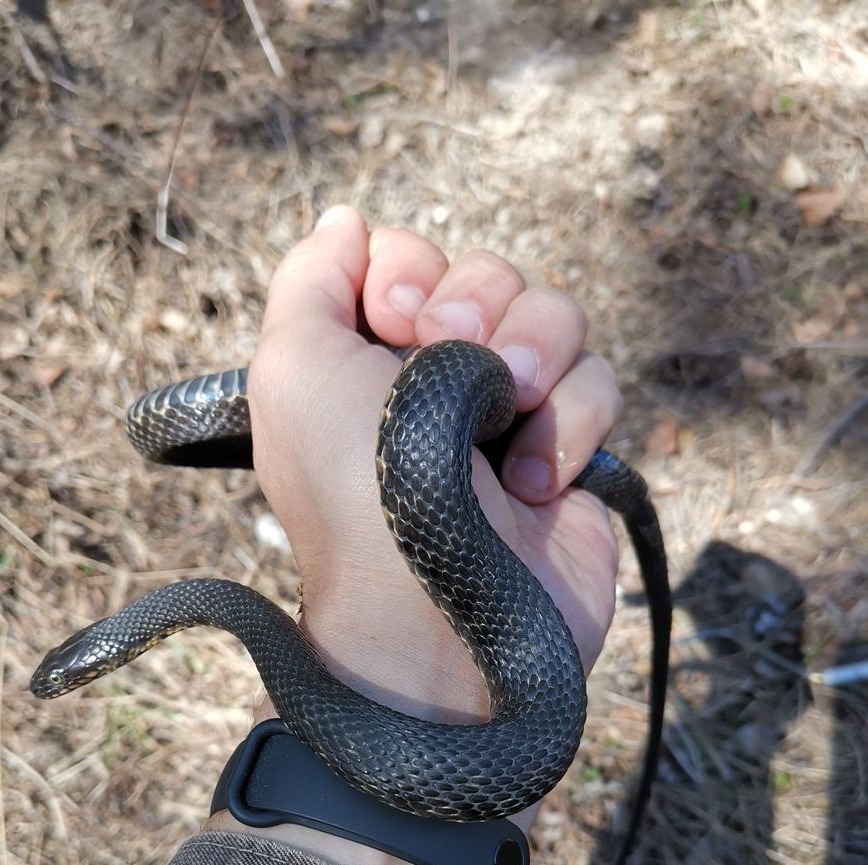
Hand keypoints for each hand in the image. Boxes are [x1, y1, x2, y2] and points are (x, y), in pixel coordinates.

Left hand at [209, 207, 621, 864]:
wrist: (434, 615)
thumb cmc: (353, 494)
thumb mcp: (291, 370)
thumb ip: (309, 281)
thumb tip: (346, 220)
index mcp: (366, 358)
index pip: (408, 257)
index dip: (408, 274)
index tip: (392, 324)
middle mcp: (436, 380)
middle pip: (490, 276)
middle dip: (478, 307)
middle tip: (453, 360)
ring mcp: (509, 417)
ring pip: (557, 316)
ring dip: (534, 358)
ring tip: (503, 423)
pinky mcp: (572, 454)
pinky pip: (601, 382)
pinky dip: (571, 427)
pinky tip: (532, 489)